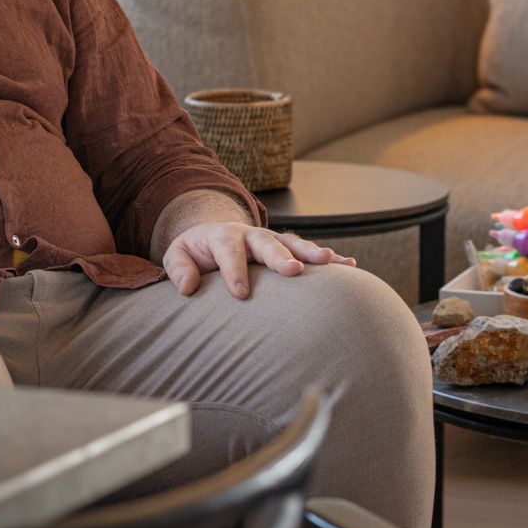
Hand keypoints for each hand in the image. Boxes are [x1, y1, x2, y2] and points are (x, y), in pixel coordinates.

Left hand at [162, 223, 355, 298]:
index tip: (241, 293)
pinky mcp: (287, 249)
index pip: (227, 250)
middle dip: (280, 256)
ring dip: (311, 252)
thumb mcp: (178, 254)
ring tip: (330, 262)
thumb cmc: (196, 252)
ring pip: (293, 244)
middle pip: (266, 242)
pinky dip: (329, 258)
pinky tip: (349, 266)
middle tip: (293, 271)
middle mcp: (251, 234)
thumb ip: (179, 268)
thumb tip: (187, 287)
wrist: (213, 235)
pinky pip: (309, 252)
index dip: (234, 270)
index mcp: (222, 236)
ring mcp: (272, 240)